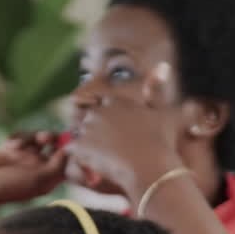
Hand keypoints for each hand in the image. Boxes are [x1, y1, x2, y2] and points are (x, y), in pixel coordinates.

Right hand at [0, 136, 66, 210]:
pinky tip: (8, 145)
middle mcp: (37, 170)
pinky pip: (21, 137)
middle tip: (44, 139)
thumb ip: (57, 166)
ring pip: (36, 139)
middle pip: (53, 147)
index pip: (65, 163)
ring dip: (30, 137)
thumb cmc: (8, 186)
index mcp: (47, 181)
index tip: (69, 140)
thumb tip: (67, 151)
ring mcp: (23, 160)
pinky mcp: (10, 151)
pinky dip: (17, 138)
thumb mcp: (38, 179)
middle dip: (50, 139)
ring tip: (19, 144)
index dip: (68, 150)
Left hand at [67, 70, 183, 198]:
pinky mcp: (81, 147)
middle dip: (95, 131)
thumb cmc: (161, 143)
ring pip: (80, 134)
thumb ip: (157, 90)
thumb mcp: (163, 113)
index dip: (109, 121)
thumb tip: (162, 65)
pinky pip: (71, 149)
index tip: (117, 135)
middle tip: (109, 149)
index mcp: (116, 102)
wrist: (151, 168)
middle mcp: (100, 111)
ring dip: (86, 144)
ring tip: (102, 158)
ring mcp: (89, 129)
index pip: (103, 106)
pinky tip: (91, 164)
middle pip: (90, 119)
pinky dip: (78, 157)